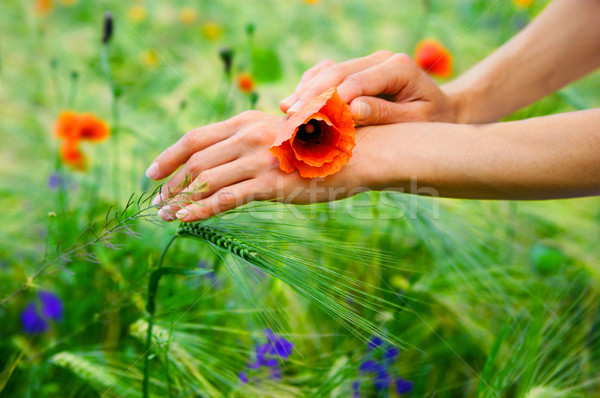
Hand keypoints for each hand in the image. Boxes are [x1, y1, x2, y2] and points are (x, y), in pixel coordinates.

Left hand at [144, 111, 372, 221]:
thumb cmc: (314, 145)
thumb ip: (247, 141)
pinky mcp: (270, 183)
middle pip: (194, 161)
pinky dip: (200, 209)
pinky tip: (185, 219)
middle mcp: (247, 136)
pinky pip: (226, 199)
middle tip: (156, 202)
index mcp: (246, 121)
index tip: (151, 174)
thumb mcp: (275, 133)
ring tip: (165, 215)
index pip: (194, 138)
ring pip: (205, 181)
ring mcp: (258, 159)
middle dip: (170, 183)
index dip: (167, 156)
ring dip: (180, 200)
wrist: (353, 153)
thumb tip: (220, 160)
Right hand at [280, 51, 460, 124]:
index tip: (309, 120)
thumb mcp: (415, 121)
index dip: (330, 100)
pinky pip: (328, 72)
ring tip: (286, 110)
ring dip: (306, 89)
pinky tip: (295, 102)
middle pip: (337, 72)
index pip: (356, 81)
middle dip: (311, 94)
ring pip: (328, 69)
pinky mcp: (357, 70)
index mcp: (398, 67)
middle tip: (290, 115)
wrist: (439, 111)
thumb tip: (351, 111)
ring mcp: (367, 63)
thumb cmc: (430, 121)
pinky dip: (310, 85)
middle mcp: (380, 59)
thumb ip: (384, 114)